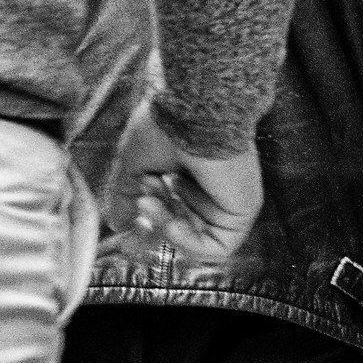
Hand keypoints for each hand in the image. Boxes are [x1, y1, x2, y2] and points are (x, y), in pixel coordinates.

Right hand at [103, 99, 263, 262]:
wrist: (192, 113)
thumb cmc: (165, 127)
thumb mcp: (134, 164)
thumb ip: (126, 195)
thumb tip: (119, 225)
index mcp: (191, 175)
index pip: (173, 212)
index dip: (148, 223)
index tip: (128, 226)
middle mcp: (213, 190)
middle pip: (183, 228)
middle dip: (152, 224)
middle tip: (137, 211)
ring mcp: (230, 203)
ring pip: (196, 239)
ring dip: (163, 226)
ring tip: (150, 200)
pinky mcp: (243, 213)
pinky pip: (219, 249)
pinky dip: (189, 244)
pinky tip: (171, 224)